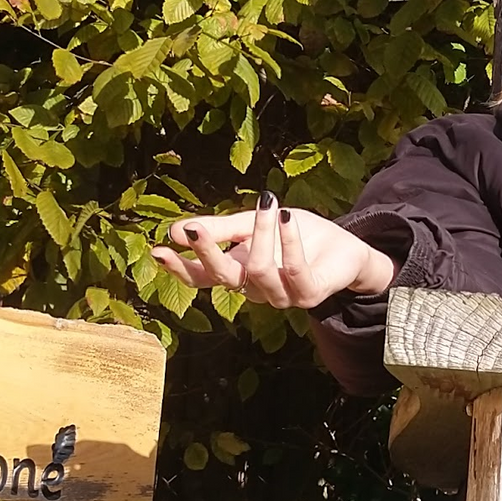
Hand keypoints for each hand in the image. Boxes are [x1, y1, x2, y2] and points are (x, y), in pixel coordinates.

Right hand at [152, 193, 397, 309]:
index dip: (179, 267)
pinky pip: (294, 271)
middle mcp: (255, 290)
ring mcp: (282, 296)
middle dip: (207, 253)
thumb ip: (220, 228)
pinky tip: (287, 217)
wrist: (343, 248)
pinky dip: (289, 242)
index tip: (158, 249)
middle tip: (194, 229)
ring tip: (268, 204)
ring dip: (259, 235)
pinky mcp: (309, 293)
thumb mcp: (252, 223)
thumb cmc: (295, 235)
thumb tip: (177, 229)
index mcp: (238, 274)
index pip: (201, 278)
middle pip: (223, 278)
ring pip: (258, 272)